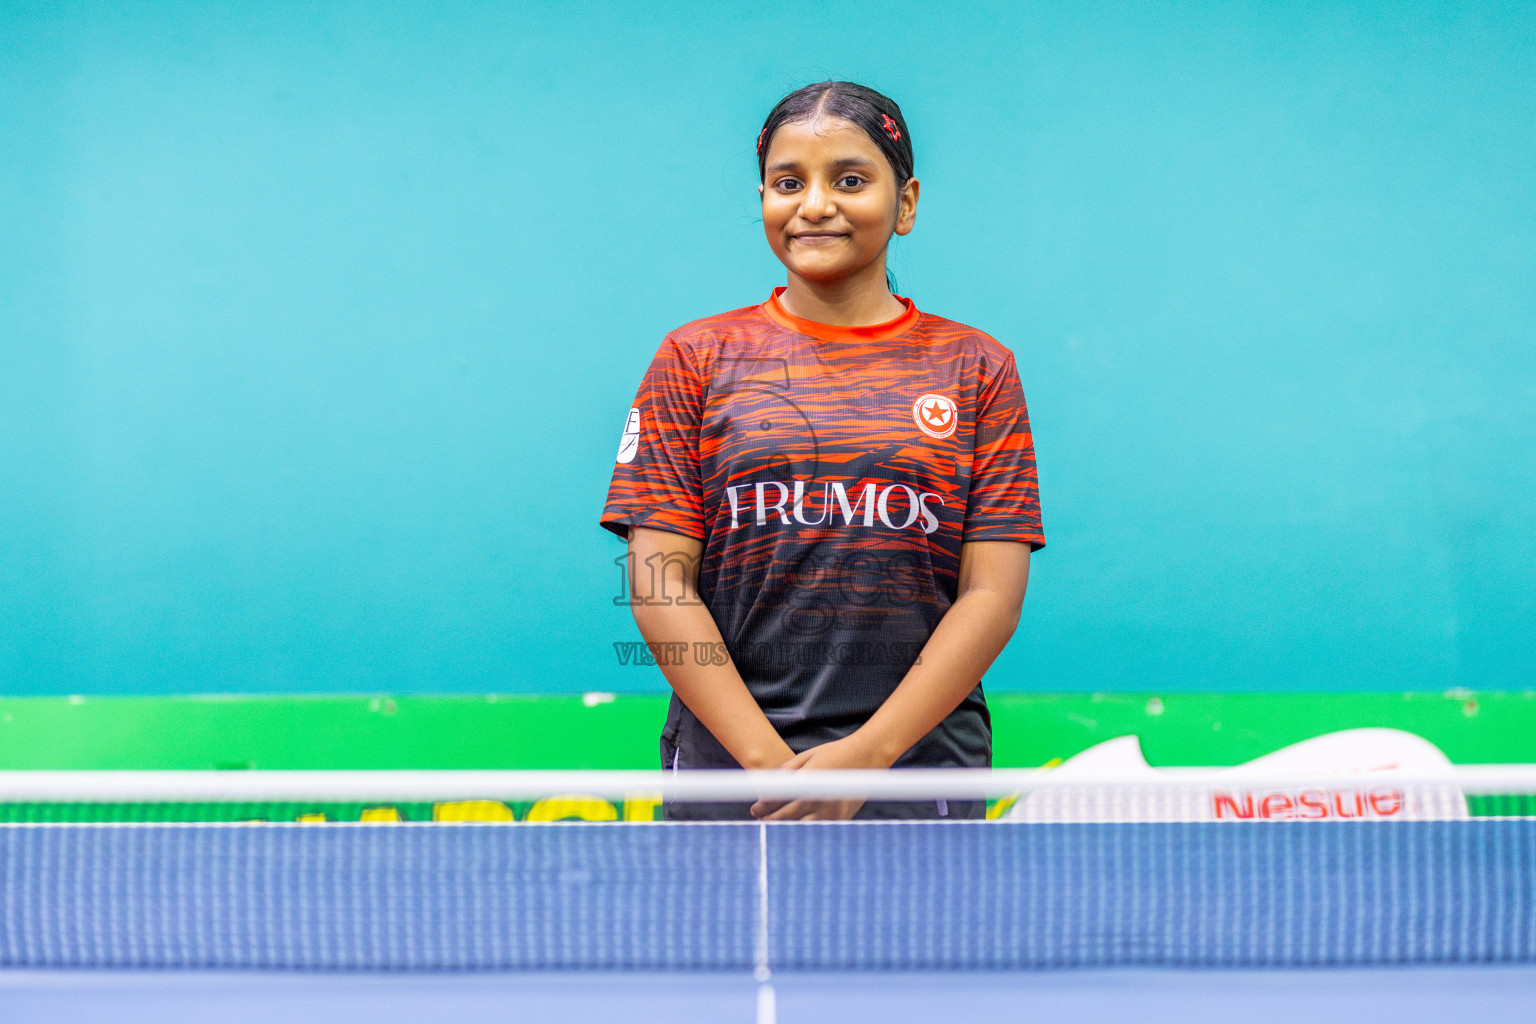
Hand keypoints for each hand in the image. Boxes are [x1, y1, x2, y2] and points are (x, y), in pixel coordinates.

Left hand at [750, 733, 887, 820]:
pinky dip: (805, 831)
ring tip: (775, 827)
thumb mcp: (807, 756)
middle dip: (769, 820)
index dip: (762, 806)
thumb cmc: (835, 753)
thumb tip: (770, 786)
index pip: (776, 799)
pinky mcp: (840, 819)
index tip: (755, 808)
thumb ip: (787, 770)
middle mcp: (817, 799)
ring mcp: (830, 812)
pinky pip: (818, 830)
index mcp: (806, 782)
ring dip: (785, 829)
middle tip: (761, 820)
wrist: (867, 757)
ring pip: (800, 828)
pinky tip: (796, 829)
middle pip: (785, 817)